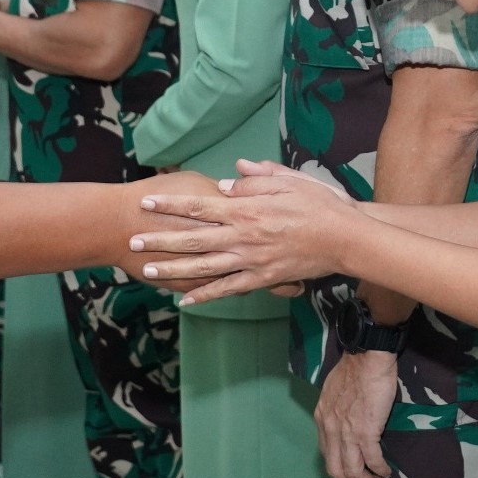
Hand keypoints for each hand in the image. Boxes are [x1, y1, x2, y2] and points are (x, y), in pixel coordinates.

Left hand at [133, 161, 358, 304]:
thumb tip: (230, 178)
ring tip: (147, 271)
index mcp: (247, 209)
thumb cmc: (320, 204)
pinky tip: (186, 300)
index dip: (171, 205)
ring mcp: (251, 260)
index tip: (147, 203)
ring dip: (173, 270)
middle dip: (160, 240)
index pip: (200, 206)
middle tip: (132, 240)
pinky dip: (206, 295)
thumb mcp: (289, 180)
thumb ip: (257, 179)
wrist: (345, 238)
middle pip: (193, 239)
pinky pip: (228, 289)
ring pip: (203, 267)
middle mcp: (243, 236)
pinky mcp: (261, 279)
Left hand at [316, 350, 399, 477]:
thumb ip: (334, 410)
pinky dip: (379, 470)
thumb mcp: (333, 391)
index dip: (339, 469)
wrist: (367, 356)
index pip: (326, 454)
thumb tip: (344, 421)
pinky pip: (372, 460)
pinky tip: (386, 471)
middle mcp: (330, 429)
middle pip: (336, 470)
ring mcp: (347, 432)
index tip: (351, 472)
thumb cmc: (355, 367)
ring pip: (353, 471)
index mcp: (322, 418)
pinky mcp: (366, 431)